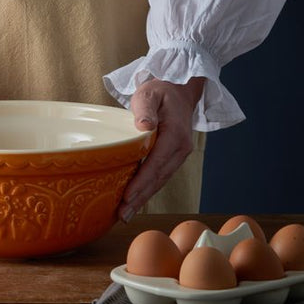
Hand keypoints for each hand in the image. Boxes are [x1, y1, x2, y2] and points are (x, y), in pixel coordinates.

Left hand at [118, 77, 204, 220]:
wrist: (178, 89)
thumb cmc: (160, 90)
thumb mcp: (149, 93)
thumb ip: (145, 109)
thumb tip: (144, 127)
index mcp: (176, 134)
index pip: (156, 163)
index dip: (142, 182)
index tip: (127, 196)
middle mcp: (181, 148)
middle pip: (158, 178)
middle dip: (140, 198)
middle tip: (122, 214)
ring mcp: (179, 154)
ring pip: (160, 180)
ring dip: (143, 198)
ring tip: (125, 214)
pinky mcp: (173, 157)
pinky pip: (160, 176)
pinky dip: (148, 189)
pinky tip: (135, 200)